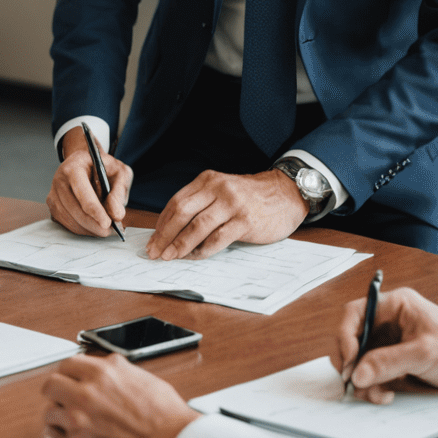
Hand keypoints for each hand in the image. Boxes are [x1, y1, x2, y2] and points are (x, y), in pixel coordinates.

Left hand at [41, 354, 197, 437]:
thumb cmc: (165, 416)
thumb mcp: (140, 376)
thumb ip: (114, 370)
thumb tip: (102, 367)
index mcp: (101, 373)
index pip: (66, 364)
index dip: (68, 373)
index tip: (69, 379)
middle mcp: (85, 394)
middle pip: (50, 385)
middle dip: (58, 392)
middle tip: (65, 400)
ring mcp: (78, 422)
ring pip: (49, 413)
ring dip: (59, 417)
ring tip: (73, 423)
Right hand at [47, 126, 133, 236]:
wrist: (87, 163)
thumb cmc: (104, 167)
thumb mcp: (120, 172)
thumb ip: (120, 192)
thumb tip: (116, 214)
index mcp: (74, 167)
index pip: (83, 193)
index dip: (95, 211)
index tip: (107, 223)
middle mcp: (59, 180)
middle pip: (75, 210)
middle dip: (94, 224)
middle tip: (109, 230)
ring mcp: (53, 194)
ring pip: (70, 220)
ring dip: (88, 228)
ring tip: (103, 227)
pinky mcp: (53, 206)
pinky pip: (66, 224)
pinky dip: (81, 229)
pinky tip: (92, 225)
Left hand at [146, 167, 306, 259]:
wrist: (285, 194)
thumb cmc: (250, 197)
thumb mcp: (222, 190)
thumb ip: (200, 203)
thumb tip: (171, 230)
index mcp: (207, 180)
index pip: (176, 202)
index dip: (162, 223)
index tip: (153, 239)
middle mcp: (217, 189)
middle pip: (182, 212)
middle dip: (165, 235)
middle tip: (155, 252)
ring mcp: (232, 204)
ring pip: (198, 226)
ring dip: (180, 244)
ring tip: (170, 257)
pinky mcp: (245, 221)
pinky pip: (218, 238)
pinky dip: (203, 250)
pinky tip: (195, 257)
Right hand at [331, 287, 437, 403]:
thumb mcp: (424, 354)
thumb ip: (388, 363)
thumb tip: (357, 375)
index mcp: (394, 306)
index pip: (355, 313)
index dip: (345, 336)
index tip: (349, 362)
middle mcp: (388, 320)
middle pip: (354, 338)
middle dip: (353, 363)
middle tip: (354, 384)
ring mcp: (391, 340)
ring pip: (362, 358)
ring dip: (364, 379)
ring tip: (376, 395)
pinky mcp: (395, 359)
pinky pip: (374, 371)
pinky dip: (374, 385)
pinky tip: (386, 395)